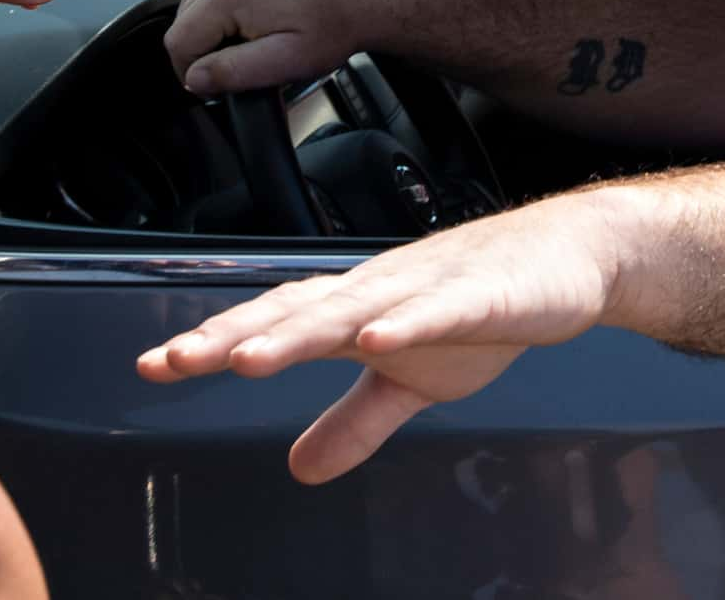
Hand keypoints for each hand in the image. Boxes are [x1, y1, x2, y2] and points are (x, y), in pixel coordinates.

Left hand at [136, 195, 624, 482]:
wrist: (569, 257)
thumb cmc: (484, 307)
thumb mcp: (413, 381)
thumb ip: (355, 420)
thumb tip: (300, 468)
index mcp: (357, 309)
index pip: (275, 323)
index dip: (217, 342)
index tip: (155, 365)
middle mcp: (379, 289)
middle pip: (296, 311)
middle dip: (234, 335)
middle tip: (174, 360)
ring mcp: (429, 286)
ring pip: (356, 307)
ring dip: (301, 331)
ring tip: (251, 358)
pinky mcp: (485, 291)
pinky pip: (442, 307)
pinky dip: (408, 320)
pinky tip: (378, 336)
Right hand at [163, 0, 376, 94]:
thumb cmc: (331, 27)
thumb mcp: (283, 62)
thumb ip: (232, 72)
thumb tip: (195, 78)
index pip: (179, 41)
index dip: (191, 71)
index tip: (215, 82)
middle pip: (183, 20)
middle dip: (204, 48)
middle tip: (239, 60)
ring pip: (195, 0)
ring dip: (212, 25)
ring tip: (249, 37)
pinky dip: (224, 1)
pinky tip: (252, 14)